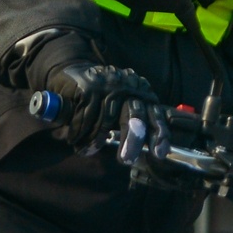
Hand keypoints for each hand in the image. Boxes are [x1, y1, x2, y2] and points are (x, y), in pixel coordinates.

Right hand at [34, 39, 162, 153]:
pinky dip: (79, 132)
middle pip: (135, 117)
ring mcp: (109, 84)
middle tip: (126, 160)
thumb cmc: (102, 98)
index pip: (155, 115)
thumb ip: (138, 123)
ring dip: (93, 141)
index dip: (159, 134)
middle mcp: (128, 86)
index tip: (159, 154)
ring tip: (85, 151)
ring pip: (105, 122)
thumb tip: (156, 152)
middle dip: (132, 141)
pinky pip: (86, 118)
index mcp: (142, 93)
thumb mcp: (123, 106)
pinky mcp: (89, 86)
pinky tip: (74, 140)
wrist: (72, 71)